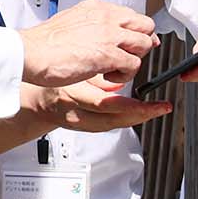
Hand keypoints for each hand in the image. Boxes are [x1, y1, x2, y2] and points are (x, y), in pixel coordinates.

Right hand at [20, 0, 155, 87]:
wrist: (30, 52)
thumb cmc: (44, 43)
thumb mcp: (72, 21)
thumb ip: (91, 24)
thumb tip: (106, 32)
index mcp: (96, 9)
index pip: (131, 15)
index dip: (135, 32)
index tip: (132, 43)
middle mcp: (106, 18)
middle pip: (145, 26)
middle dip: (140, 43)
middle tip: (126, 57)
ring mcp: (109, 35)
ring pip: (144, 45)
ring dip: (133, 60)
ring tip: (114, 70)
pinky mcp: (108, 54)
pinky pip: (133, 65)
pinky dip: (125, 75)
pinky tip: (108, 78)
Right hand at [41, 76, 173, 133]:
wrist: (36, 101)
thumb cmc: (51, 81)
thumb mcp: (72, 69)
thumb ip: (96, 72)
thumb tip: (120, 74)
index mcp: (71, 93)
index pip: (105, 103)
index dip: (132, 105)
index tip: (151, 101)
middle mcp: (76, 112)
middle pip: (113, 118)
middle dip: (141, 114)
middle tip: (161, 107)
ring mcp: (79, 122)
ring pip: (113, 124)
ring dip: (137, 117)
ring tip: (157, 109)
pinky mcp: (84, 128)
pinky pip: (108, 125)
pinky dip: (126, 119)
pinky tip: (140, 113)